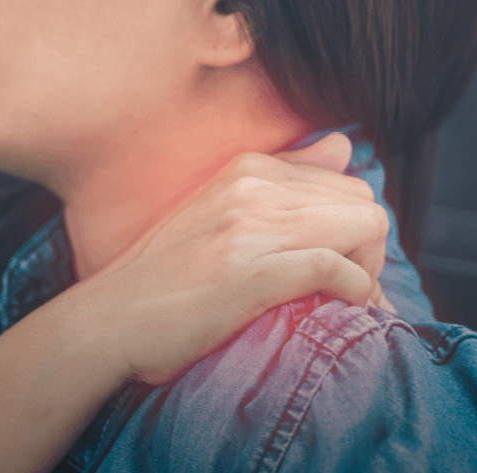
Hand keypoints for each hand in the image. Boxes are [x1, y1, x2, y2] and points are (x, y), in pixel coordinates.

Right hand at [67, 133, 392, 383]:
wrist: (107, 321)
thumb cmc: (165, 277)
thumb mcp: (221, 209)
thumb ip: (284, 176)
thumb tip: (344, 146)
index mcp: (248, 168)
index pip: (346, 183)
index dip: (354, 230)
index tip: (341, 267)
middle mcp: (253, 187)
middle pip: (364, 204)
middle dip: (368, 250)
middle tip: (346, 289)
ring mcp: (250, 228)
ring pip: (362, 228)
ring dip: (368, 272)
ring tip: (345, 302)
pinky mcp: (250, 273)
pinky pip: (335, 267)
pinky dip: (354, 291)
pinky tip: (341, 308)